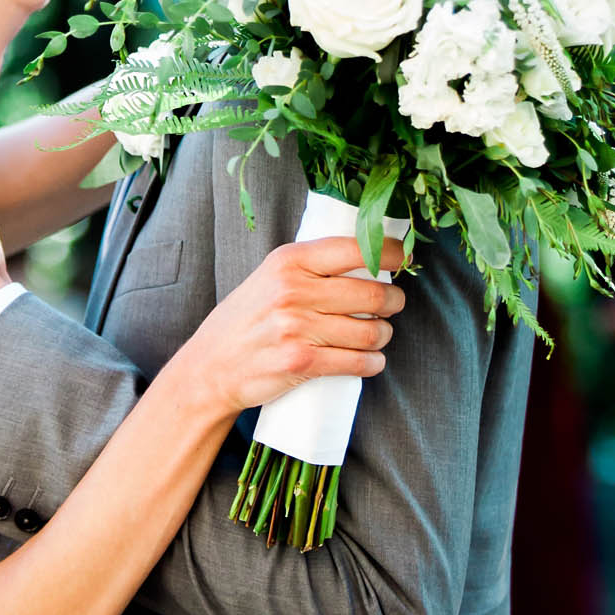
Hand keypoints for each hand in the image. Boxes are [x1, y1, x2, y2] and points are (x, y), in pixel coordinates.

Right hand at [181, 235, 404, 420]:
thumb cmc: (246, 320)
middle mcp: (293, 290)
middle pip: (371, 294)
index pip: (354, 248)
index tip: (402, 258)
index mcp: (289, 260)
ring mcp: (297, 327)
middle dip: (394, 301)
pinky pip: (356, 362)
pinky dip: (373, 363)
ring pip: (370, 331)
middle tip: (394, 304)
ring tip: (379, 334)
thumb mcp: (270, 277)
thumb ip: (311, 267)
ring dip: (384, 335)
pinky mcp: (301, 362)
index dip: (389, 252)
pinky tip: (372, 361)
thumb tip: (368, 259)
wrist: (211, 366)